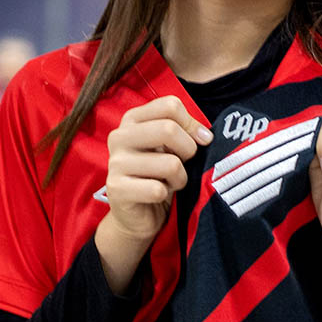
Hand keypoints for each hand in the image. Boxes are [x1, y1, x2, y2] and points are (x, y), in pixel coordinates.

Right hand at [104, 95, 212, 243]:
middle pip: (169, 129)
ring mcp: (115, 162)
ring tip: (169, 182)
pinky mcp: (116, 189)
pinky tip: (158, 196)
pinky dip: (166, 195)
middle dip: (188, 150)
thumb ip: (186, 131)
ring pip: (170, 164)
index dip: (192, 124)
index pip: (170, 105)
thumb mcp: (172, 146)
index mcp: (133, 119)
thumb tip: (206, 136)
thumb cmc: (159, 174)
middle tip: (185, 164)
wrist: (137, 215)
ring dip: (179, 178)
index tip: (200, 140)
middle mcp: (119, 136)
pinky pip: (157, 190)